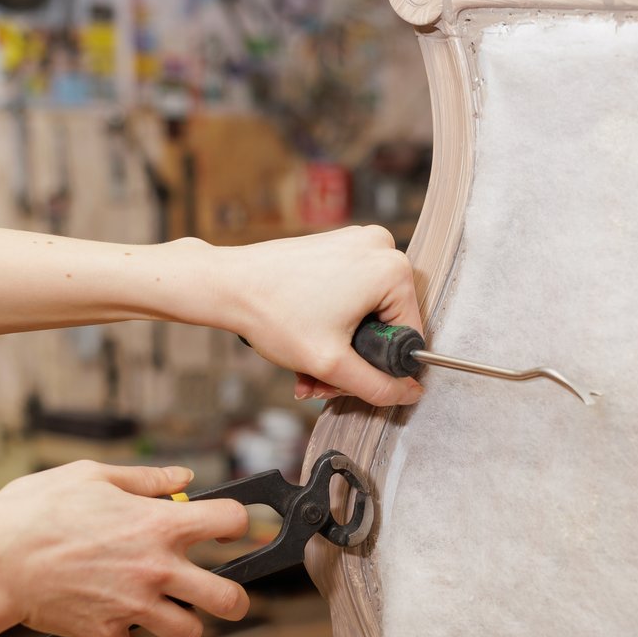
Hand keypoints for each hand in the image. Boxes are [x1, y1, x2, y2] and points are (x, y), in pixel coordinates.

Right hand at [0, 461, 249, 636]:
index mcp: (160, 525)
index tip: (225, 529)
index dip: (235, 523)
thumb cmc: (34, 510)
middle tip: (222, 593)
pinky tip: (107, 627)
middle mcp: (157, 569)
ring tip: (164, 611)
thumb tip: (183, 477)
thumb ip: (145, 479)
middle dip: (234, 598)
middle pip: (229, 598)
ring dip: (181, 624)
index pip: (231, 522)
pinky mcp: (105, 635)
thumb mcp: (90, 475)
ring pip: (188, 633)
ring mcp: (133, 607)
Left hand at [224, 225, 425, 405]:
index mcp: (392, 270)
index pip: (408, 336)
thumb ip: (378, 387)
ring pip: (366, 312)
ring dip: (340, 346)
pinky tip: (306, 340)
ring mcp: (358, 243)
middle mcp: (381, 248)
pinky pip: (351, 293)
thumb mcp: (331, 364)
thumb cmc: (273, 313)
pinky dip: (332, 321)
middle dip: (353, 360)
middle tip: (321, 380)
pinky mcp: (338, 246)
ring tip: (307, 367)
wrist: (227, 285)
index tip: (344, 380)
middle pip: (386, 323)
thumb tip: (410, 394)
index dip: (380, 368)